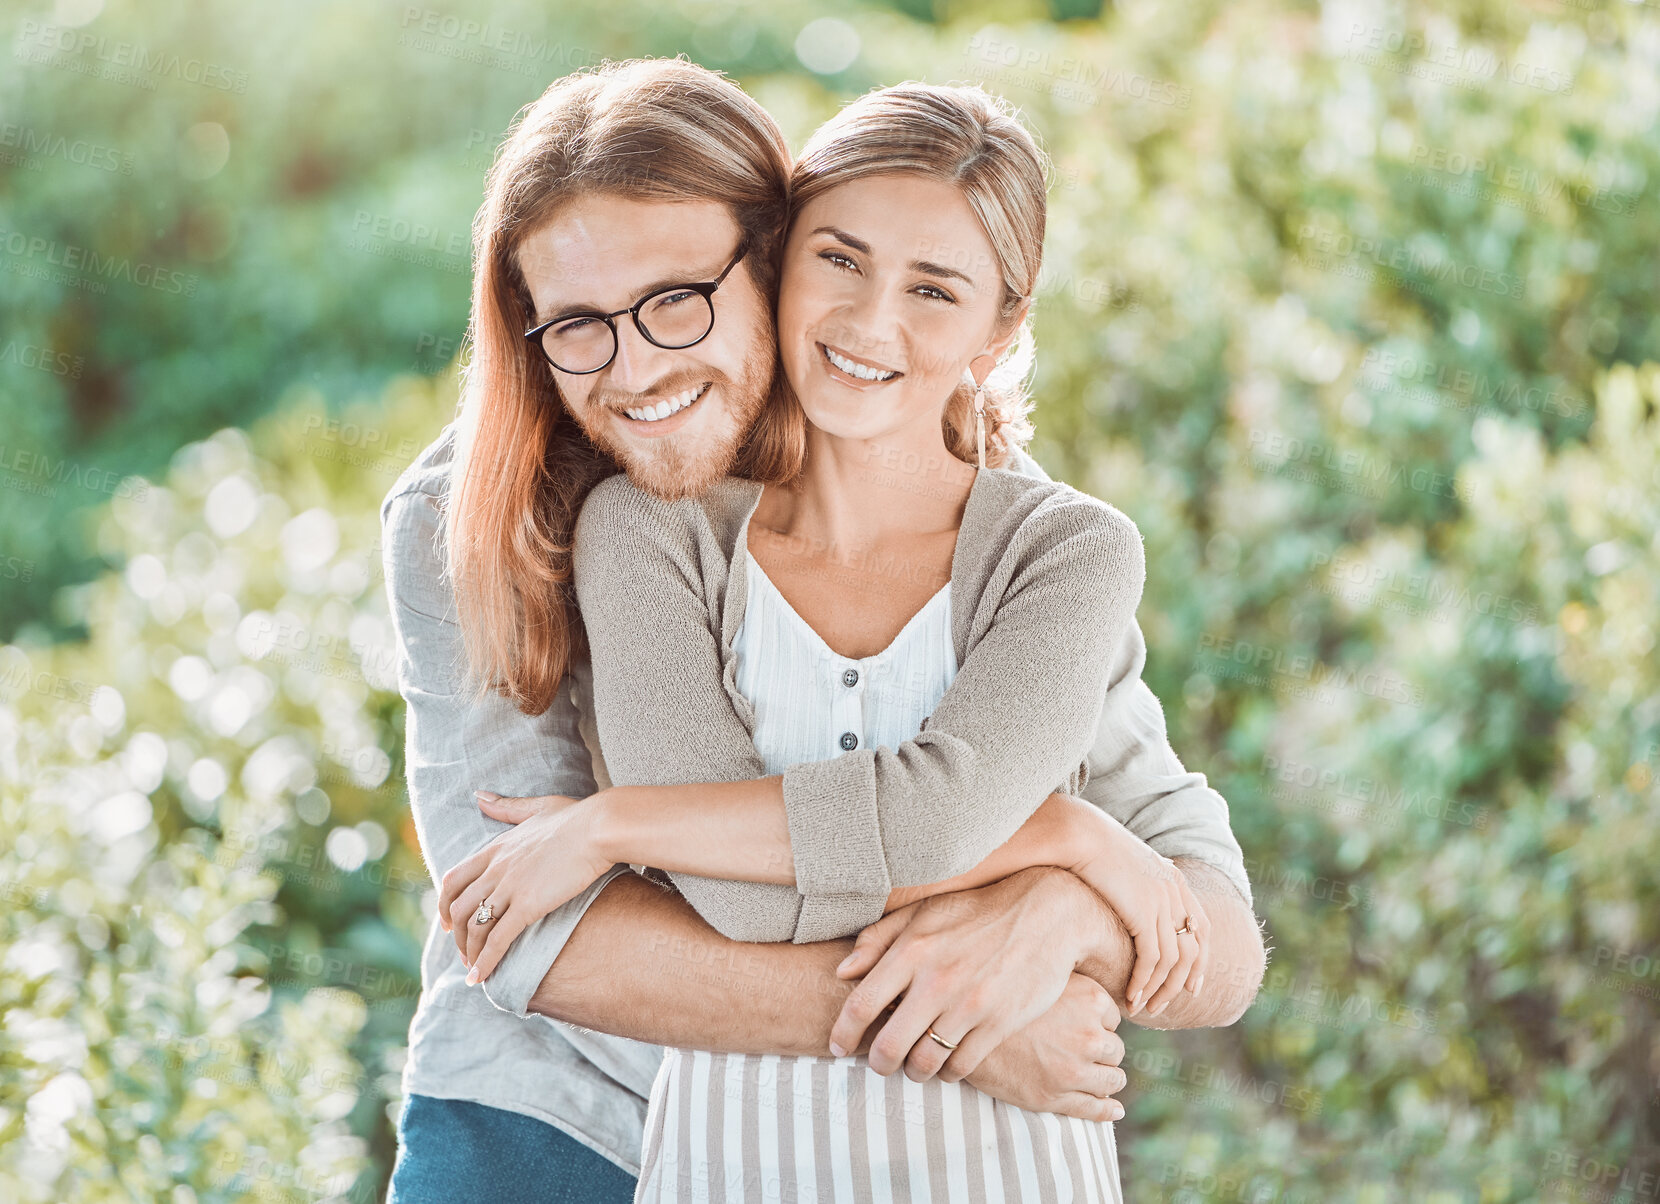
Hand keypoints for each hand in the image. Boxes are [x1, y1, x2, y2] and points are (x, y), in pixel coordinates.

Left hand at [436, 791, 612, 984]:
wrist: (599, 827)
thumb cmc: (576, 817)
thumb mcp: (535, 807)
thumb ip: (505, 806)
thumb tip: (479, 796)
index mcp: (496, 848)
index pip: (454, 879)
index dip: (446, 904)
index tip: (448, 922)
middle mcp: (495, 868)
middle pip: (459, 908)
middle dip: (457, 935)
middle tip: (463, 953)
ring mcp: (509, 887)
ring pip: (475, 926)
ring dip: (470, 952)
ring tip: (474, 970)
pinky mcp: (527, 905)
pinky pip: (497, 939)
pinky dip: (485, 962)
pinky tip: (481, 978)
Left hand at [828, 867, 1083, 1081]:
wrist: (1045, 914)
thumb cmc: (977, 912)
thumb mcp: (923, 912)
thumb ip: (877, 939)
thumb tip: (842, 971)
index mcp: (912, 950)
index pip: (861, 1005)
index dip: (842, 1034)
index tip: (837, 1047)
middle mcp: (936, 981)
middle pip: (888, 1047)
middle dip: (877, 1064)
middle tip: (880, 1065)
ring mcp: (969, 1005)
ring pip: (924, 1063)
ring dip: (914, 1071)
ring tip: (915, 1066)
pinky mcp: (999, 1023)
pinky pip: (961, 1067)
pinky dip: (948, 1073)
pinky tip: (948, 1063)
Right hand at [962, 973, 1125, 1122]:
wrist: (959, 1032)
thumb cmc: (998, 1000)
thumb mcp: (1040, 980)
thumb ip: (1071, 985)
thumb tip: (1095, 996)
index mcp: (1089, 1000)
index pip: (1113, 1018)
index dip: (1098, 1024)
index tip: (1082, 1026)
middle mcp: (1088, 1035)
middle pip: (1116, 1049)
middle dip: (1103, 1051)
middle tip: (1082, 1050)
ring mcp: (1075, 1070)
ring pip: (1113, 1080)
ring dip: (1106, 1078)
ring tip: (1092, 1076)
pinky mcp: (1058, 1097)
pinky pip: (1097, 1109)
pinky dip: (1108, 1110)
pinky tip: (1113, 1109)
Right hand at [1064, 799, 1210, 1018]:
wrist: (1077, 834)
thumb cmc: (1087, 846)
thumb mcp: (1122, 863)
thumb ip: (1134, 880)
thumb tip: (1129, 893)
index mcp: (1173, 878)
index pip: (1202, 927)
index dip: (1201, 960)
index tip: (1192, 986)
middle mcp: (1174, 891)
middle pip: (1193, 949)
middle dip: (1181, 984)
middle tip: (1164, 1006)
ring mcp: (1162, 902)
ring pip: (1173, 961)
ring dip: (1160, 990)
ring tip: (1142, 1009)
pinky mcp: (1143, 912)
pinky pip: (1152, 959)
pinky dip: (1143, 982)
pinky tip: (1130, 996)